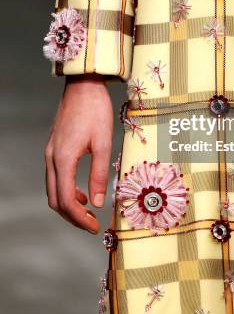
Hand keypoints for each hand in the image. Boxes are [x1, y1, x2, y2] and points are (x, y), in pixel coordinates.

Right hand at [45, 75, 113, 232]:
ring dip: (69, 205)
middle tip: (92, 226)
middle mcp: (52, 158)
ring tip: (90, 213)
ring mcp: (50, 152)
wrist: (83, 85)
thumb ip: (99, 174)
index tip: (95, 227)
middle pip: (55, 199)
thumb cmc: (95, 110)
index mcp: (63, 159)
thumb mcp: (103, 143)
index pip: (66, 200)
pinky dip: (67, 190)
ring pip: (53, 189)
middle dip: (72, 217)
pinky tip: (84, 192)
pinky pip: (55, 177)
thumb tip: (99, 202)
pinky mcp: (54, 148)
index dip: (80, 219)